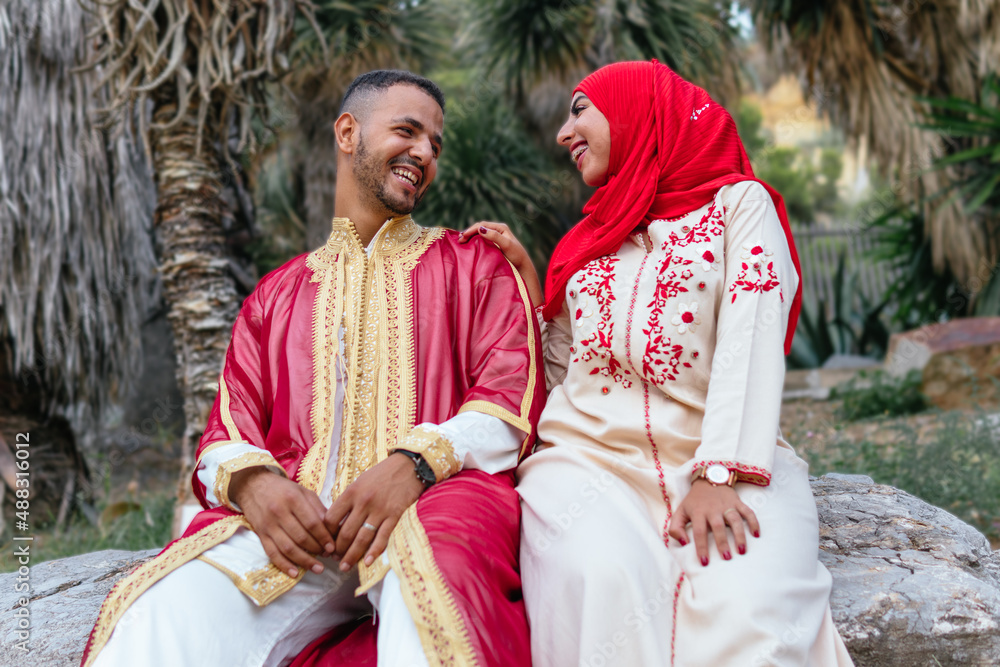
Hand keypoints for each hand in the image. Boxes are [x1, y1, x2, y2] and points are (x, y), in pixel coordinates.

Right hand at [229, 467, 336, 577]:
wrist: (253, 486)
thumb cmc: (283, 489)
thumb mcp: (303, 492)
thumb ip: (318, 508)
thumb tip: (333, 527)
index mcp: (293, 499)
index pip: (312, 523)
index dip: (324, 537)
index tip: (333, 547)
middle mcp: (279, 512)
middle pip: (301, 537)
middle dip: (317, 550)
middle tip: (328, 556)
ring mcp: (268, 525)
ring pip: (288, 548)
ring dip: (304, 561)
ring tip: (317, 568)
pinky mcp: (260, 534)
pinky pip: (272, 553)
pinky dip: (283, 565)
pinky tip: (294, 573)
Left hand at [324, 452, 424, 571]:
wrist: (408, 466)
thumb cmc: (382, 474)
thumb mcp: (360, 482)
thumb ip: (349, 500)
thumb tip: (337, 522)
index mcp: (351, 492)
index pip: (331, 518)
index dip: (326, 534)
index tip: (325, 543)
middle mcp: (363, 502)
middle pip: (345, 532)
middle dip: (338, 550)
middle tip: (334, 559)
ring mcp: (379, 510)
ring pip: (362, 538)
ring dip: (352, 555)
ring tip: (345, 566)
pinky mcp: (394, 515)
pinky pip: (382, 537)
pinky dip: (374, 551)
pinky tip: (368, 562)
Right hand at [458, 221, 542, 306]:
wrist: (522, 267)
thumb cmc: (516, 256)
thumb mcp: (506, 245)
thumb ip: (494, 236)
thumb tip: (480, 229)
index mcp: (501, 228)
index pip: (482, 225)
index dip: (471, 230)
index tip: (462, 237)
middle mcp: (498, 231)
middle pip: (479, 228)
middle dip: (469, 233)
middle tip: (459, 240)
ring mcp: (496, 238)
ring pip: (480, 234)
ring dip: (470, 237)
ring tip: (461, 242)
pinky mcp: (494, 245)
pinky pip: (482, 240)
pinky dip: (474, 241)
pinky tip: (469, 245)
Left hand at [667, 480, 759, 566]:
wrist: (708, 479)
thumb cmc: (694, 501)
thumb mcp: (680, 511)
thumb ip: (675, 528)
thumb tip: (684, 543)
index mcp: (698, 512)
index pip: (699, 531)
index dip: (701, 547)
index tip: (704, 562)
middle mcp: (713, 509)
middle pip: (718, 526)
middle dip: (722, 543)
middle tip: (726, 559)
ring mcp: (726, 505)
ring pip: (735, 520)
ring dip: (739, 535)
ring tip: (742, 551)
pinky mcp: (737, 502)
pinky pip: (748, 511)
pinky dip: (753, 522)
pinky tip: (756, 534)